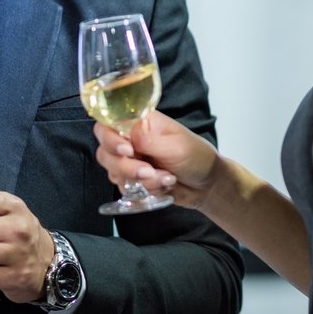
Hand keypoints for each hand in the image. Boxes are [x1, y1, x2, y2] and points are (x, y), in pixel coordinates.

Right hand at [92, 110, 220, 208]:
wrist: (207, 185)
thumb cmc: (197, 157)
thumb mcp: (177, 146)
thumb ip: (149, 141)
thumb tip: (128, 134)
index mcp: (140, 122)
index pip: (108, 123)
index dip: (110, 139)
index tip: (127, 151)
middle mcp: (130, 139)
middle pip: (105, 152)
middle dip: (126, 167)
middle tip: (149, 172)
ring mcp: (130, 160)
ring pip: (113, 172)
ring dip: (138, 181)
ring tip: (166, 179)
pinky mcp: (132, 179)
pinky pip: (124, 187)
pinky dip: (142, 190)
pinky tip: (163, 186)